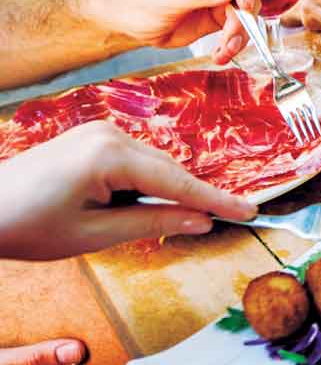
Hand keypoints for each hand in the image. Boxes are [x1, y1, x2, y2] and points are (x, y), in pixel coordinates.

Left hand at [0, 121, 256, 260]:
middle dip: (198, 195)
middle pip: (170, 168)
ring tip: (195, 217)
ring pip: (156, 164)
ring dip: (172, 190)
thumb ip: (153, 222)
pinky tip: (157, 202)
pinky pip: (137, 160)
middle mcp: (110, 133)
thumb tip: (202, 221)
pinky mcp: (94, 137)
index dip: (216, 200)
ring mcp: (101, 131)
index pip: (177, 181)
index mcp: (109, 154)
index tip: (250, 212)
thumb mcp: (95, 234)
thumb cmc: (27, 225)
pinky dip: (151, 182)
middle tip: (235, 217)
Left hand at [101, 0, 261, 64]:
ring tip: (225, 48)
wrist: (130, 26)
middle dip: (246, 9)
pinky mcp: (223, 13)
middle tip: (234, 29)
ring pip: (248, 8)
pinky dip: (235, 42)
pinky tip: (222, 52)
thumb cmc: (136, 3)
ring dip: (241, 31)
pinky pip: (240, 27)